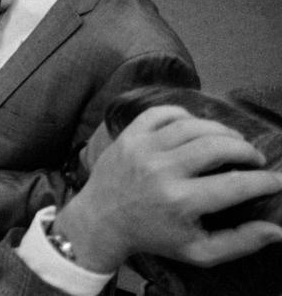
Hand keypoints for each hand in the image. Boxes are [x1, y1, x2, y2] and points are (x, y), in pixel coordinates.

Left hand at [55, 105, 281, 272]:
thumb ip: (240, 242)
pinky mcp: (128, 135)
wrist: (101, 220)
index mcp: (181, 201)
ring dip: (220, 130)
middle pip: (216, 146)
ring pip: (192, 125)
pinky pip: (160, 112)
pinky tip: (197, 126)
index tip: (277, 180)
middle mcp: (162, 170)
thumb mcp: (198, 251)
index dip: (264, 180)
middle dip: (245, 150)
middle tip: (255, 158)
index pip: (235, 184)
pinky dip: (183, 114)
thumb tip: (277, 230)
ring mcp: (142, 148)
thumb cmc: (155, 236)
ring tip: (233, 142)